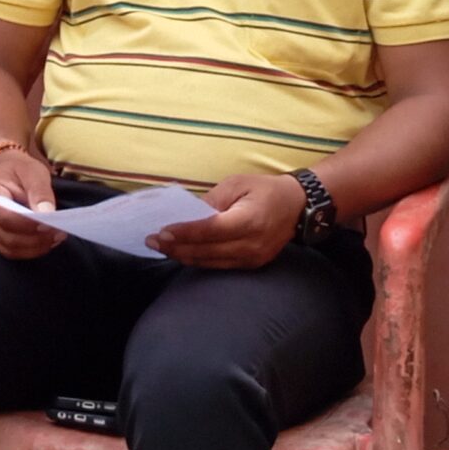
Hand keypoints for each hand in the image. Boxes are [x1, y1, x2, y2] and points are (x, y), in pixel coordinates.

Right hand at [0, 146, 65, 259]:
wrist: (3, 172)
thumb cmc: (18, 170)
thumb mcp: (33, 171)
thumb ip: (40, 191)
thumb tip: (47, 213)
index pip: (6, 217)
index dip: (29, 225)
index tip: (52, 225)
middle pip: (8, 238)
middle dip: (36, 240)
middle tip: (60, 233)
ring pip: (10, 250)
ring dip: (35, 248)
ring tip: (55, 238)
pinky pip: (10, 252)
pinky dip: (30, 251)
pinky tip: (45, 242)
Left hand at [150, 172, 304, 269]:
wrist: (297, 206)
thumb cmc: (265, 190)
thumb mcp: (237, 184)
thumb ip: (212, 200)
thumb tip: (186, 215)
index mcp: (249, 221)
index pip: (210, 231)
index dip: (184, 233)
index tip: (160, 232)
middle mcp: (251, 245)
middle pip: (206, 251)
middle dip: (176, 247)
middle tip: (151, 241)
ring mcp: (252, 259)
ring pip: (209, 262)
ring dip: (183, 255)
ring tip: (161, 247)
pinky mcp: (251, 265)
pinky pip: (218, 266)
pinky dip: (198, 259)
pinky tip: (181, 252)